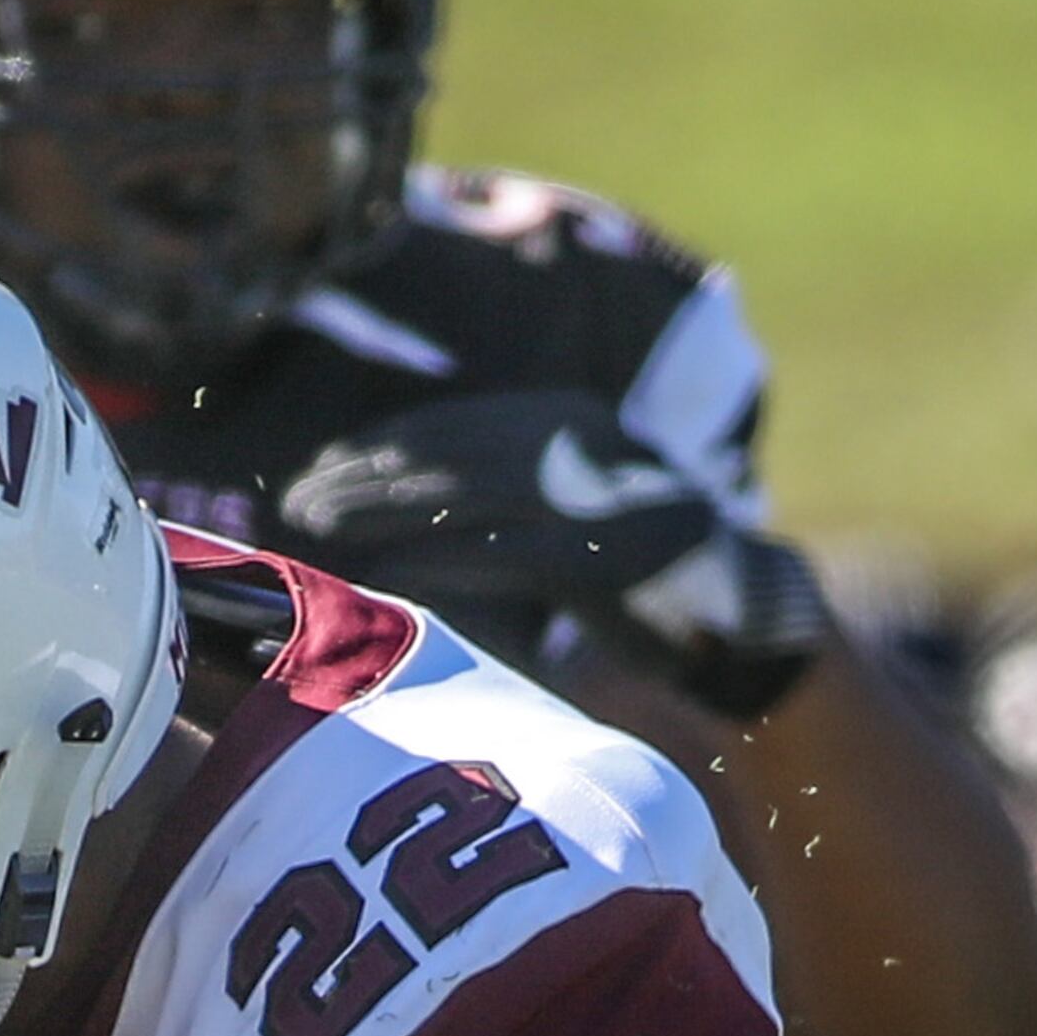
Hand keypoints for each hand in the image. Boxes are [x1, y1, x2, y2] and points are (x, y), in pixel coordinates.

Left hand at [270, 390, 827, 719]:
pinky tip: (387, 573)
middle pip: (452, 450)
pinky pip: (512, 552)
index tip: (310, 473)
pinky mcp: (617, 553)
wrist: (742, 615)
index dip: (377, 447)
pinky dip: (445, 559)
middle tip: (293, 501)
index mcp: (568, 420)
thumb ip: (493, 503)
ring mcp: (605, 491)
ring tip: (319, 525)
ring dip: (388, 505)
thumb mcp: (558, 521)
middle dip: (368, 473)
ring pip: (471, 489)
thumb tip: (387, 514)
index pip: (453, 425)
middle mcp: (586, 439)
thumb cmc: (633, 579)